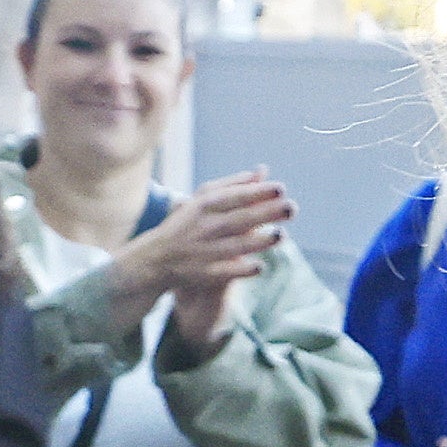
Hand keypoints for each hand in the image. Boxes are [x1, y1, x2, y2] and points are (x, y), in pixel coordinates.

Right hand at [107, 171, 292, 347]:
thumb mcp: (203, 200)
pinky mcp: (203, 273)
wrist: (155, 259)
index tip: (281, 188)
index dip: (257, 193)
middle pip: (238, 219)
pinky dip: (239, 269)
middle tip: (291, 208)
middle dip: (264, 213)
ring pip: (233, 246)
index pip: (234, 197)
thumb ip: (233, 186)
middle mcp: (204, 227)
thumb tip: (262, 172)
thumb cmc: (186, 224)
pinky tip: (259, 267)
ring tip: (281, 236)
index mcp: (204, 206)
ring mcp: (203, 251)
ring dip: (257, 241)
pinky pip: (223, 272)